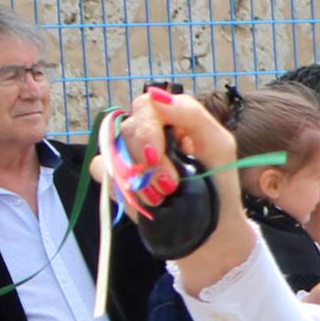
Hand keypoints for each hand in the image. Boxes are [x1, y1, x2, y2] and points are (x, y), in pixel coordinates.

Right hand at [107, 83, 237, 201]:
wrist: (212, 224)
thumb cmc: (218, 181)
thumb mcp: (218, 144)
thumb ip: (191, 114)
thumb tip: (156, 95)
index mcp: (171, 116)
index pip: (146, 106)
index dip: (147, 130)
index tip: (155, 156)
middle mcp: (148, 130)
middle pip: (129, 129)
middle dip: (147, 161)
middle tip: (169, 186)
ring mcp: (131, 151)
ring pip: (114, 150)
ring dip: (138, 178)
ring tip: (163, 197)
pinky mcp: (118, 175)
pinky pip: (101, 168)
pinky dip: (120, 185)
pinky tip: (145, 199)